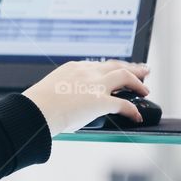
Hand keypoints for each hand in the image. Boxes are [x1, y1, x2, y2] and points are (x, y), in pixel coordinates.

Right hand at [21, 60, 150, 135]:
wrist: (35, 111)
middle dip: (131, 68)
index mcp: (73, 68)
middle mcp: (86, 72)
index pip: (98, 65)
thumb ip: (64, 91)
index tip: (116, 71)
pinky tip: (136, 116)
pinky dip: (132, 110)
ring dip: (138, 83)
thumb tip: (68, 104)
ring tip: (145, 90)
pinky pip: (124, 104)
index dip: (111, 68)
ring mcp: (94, 85)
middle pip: (115, 65)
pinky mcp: (100, 101)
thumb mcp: (52, 91)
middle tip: (142, 71)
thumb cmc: (37, 105)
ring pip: (124, 76)